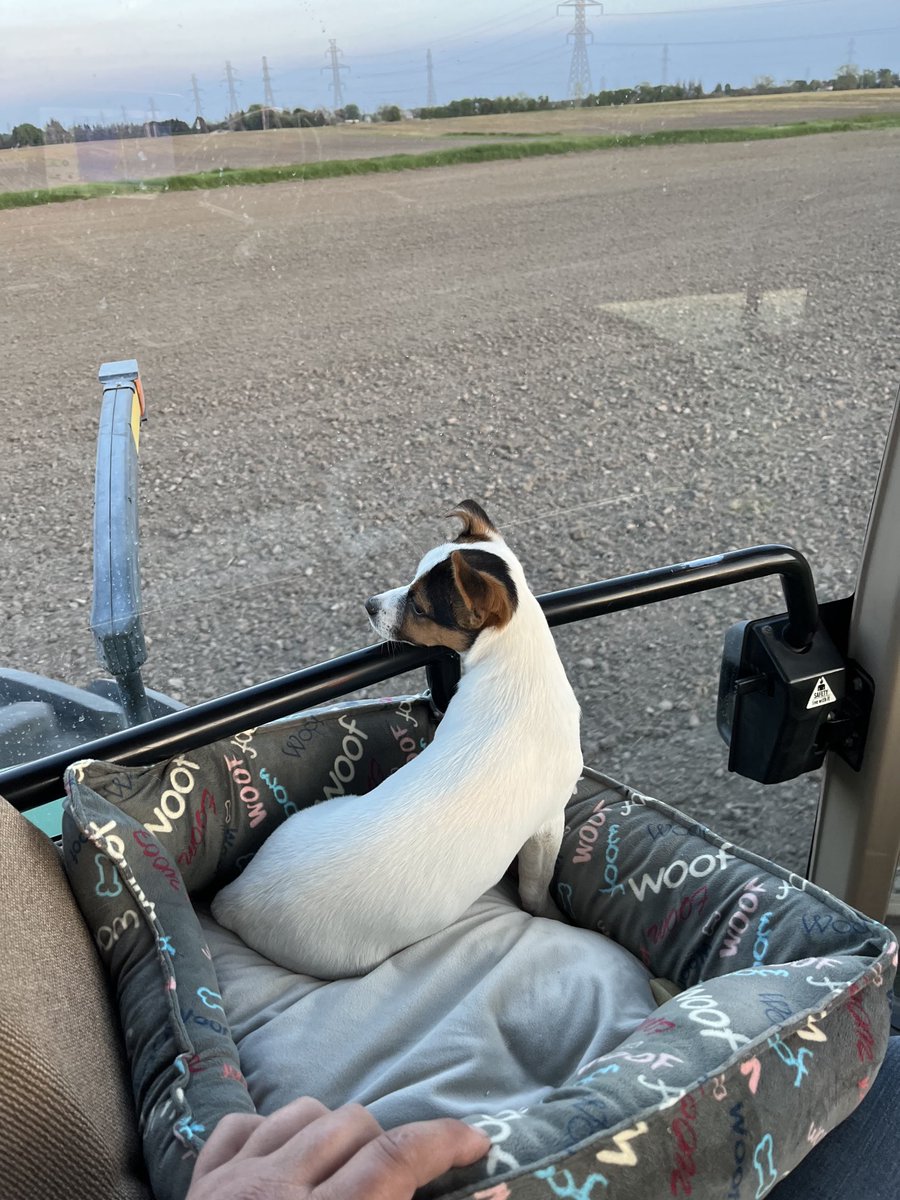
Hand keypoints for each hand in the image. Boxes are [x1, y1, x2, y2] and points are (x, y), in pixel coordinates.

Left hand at [186, 1096, 491, 1199]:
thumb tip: (493, 1199)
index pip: (396, 1157)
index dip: (445, 1140)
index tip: (479, 1145)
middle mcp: (274, 1191)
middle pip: (355, 1126)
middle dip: (391, 1144)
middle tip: (405, 1185)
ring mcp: (230, 1183)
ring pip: (304, 1113)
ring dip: (336, 1134)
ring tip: (348, 1172)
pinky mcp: (199, 1185)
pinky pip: (244, 1125)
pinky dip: (273, 1132)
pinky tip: (287, 1164)